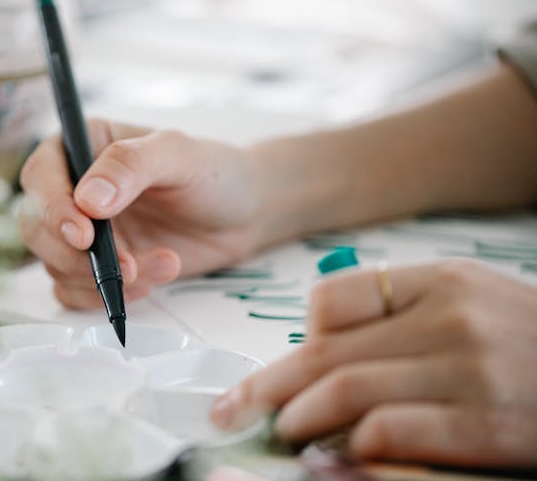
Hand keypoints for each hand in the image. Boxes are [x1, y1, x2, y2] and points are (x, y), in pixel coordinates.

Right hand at [19, 119, 263, 307]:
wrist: (243, 215)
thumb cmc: (212, 172)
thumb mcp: (178, 154)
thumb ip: (131, 165)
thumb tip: (88, 199)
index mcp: (84, 147)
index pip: (40, 175)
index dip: (52, 207)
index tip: (84, 233)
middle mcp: (75, 190)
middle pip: (36, 228)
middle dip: (75, 256)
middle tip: (125, 266)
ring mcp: (86, 233)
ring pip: (56, 265)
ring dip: (103, 279)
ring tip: (162, 264)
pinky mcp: (98, 267)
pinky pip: (76, 292)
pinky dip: (106, 296)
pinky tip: (151, 279)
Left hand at [210, 258, 536, 467]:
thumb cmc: (526, 345)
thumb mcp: (470, 302)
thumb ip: (399, 312)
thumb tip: (319, 340)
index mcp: (438, 280)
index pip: (332, 298)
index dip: (295, 338)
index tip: (274, 370)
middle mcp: (449, 315)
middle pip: (326, 351)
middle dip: (267, 388)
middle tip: (232, 410)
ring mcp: (469, 368)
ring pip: (347, 391)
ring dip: (299, 419)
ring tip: (282, 435)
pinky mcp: (485, 422)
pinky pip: (390, 433)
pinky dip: (349, 450)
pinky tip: (332, 459)